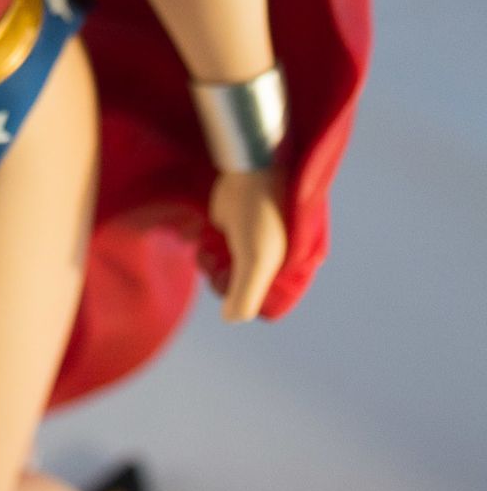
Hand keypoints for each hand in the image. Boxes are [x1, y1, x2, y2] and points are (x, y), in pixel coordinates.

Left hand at [207, 168, 287, 321]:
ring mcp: (249, 245)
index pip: (263, 301)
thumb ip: (246, 295)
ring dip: (211, 267)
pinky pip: (215, 253)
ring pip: (224, 272)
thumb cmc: (259, 216)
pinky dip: (206, 252)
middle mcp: (270, 260)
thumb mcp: (256, 260)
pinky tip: (203, 243)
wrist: (249, 171)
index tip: (231, 284)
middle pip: (239, 288)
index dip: (243, 298)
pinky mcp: (231, 231)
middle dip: (223, 281)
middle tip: (217, 265)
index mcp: (286, 270)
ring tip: (208, 253)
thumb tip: (230, 319)